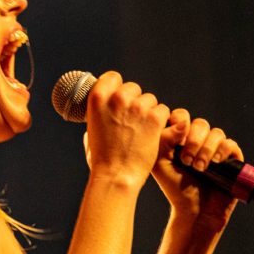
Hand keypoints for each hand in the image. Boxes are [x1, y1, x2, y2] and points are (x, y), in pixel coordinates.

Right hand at [82, 72, 170, 188]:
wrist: (116, 175)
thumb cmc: (101, 158)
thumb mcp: (90, 130)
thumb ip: (99, 114)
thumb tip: (104, 108)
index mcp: (97, 98)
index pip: (113, 77)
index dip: (117, 86)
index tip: (119, 95)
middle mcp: (117, 98)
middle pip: (133, 88)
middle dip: (134, 101)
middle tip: (131, 121)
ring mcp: (137, 107)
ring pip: (149, 99)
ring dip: (148, 112)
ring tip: (140, 132)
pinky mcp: (154, 117)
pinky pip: (162, 110)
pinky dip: (160, 122)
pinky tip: (151, 135)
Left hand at [153, 109, 243, 225]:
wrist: (194, 210)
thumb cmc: (175, 188)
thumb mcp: (160, 163)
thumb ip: (162, 140)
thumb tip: (180, 122)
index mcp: (180, 139)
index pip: (182, 116)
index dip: (180, 123)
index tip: (176, 141)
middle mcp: (199, 141)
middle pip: (200, 124)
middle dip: (193, 141)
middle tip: (186, 161)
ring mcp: (215, 148)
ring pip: (215, 133)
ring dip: (206, 149)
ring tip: (198, 168)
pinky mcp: (231, 158)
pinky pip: (230, 143)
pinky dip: (221, 151)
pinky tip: (214, 163)